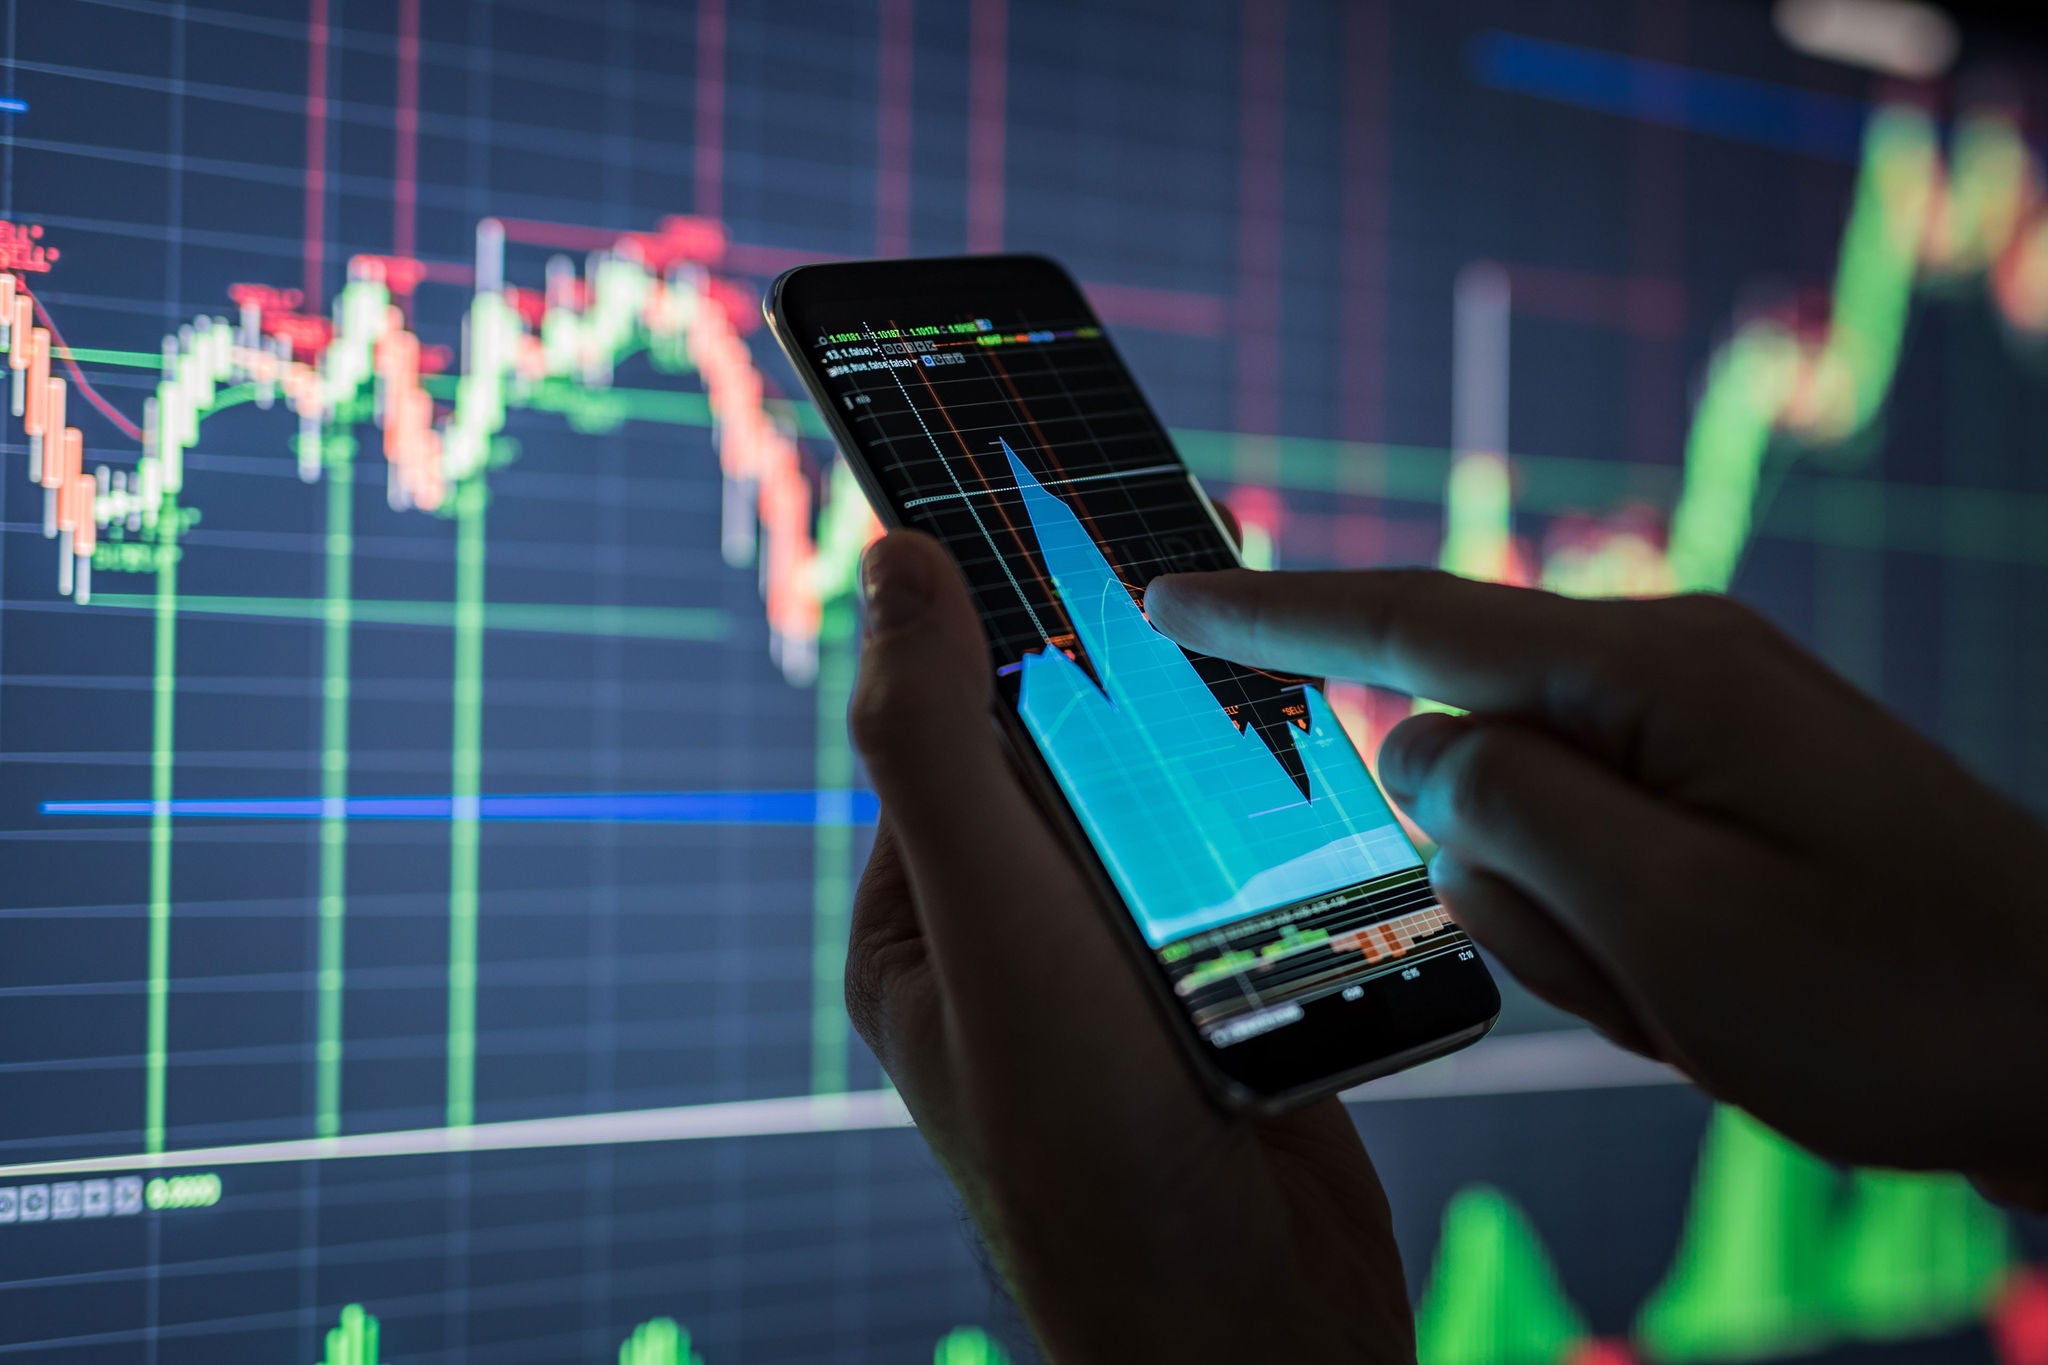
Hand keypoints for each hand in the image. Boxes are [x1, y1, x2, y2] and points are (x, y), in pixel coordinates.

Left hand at [847, 530, 1412, 1361]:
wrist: (1254, 1335)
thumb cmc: (1094, 1151)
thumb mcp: (995, 926)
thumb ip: (942, 749)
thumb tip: (896, 564)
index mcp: (922, 924)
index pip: (953, 729)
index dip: (1002, 624)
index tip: (1061, 510)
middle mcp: (1013, 944)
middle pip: (1076, 760)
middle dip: (1133, 696)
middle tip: (1195, 609)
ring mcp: (1122, 977)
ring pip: (1172, 812)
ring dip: (1217, 769)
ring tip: (1264, 717)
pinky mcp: (1225, 1002)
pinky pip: (1248, 876)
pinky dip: (1281, 837)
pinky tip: (1322, 805)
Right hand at [1144, 569, 2047, 1203]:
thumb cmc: (1895, 994)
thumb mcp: (1671, 922)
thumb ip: (1507, 812)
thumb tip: (1408, 743)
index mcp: (1650, 672)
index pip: (1412, 621)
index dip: (1272, 617)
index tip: (1164, 598)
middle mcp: (1666, 676)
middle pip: (1469, 762)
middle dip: (1508, 888)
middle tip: (1640, 976)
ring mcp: (1696, 737)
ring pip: (1524, 833)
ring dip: (1577, 937)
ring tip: (1699, 996)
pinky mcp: (1715, 797)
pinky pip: (1590, 864)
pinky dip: (1618, 945)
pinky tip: (1715, 993)